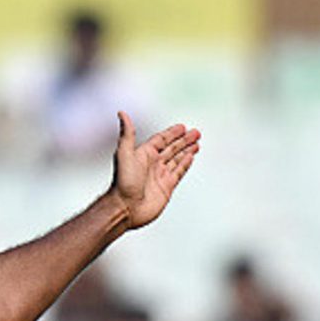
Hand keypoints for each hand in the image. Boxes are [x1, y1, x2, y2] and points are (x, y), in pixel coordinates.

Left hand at [108, 112, 200, 229]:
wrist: (125, 208)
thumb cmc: (123, 181)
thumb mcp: (124, 153)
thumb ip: (127, 133)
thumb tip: (121, 112)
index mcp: (143, 154)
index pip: (161, 139)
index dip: (172, 133)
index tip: (182, 127)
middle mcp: (152, 163)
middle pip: (172, 148)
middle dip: (184, 140)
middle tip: (196, 132)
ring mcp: (160, 175)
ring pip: (177, 159)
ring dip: (187, 150)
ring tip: (197, 143)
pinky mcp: (167, 187)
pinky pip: (179, 172)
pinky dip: (186, 164)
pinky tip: (192, 156)